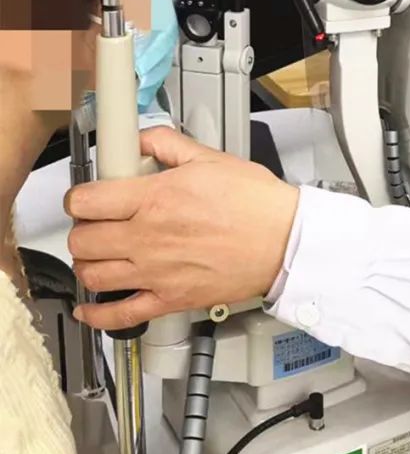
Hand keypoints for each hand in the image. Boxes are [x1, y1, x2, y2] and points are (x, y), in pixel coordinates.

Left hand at [66, 127, 298, 331]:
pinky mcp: (170, 299)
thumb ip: (168, 144)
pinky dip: (97, 315)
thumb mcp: (212, 158)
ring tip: (100, 255)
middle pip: (82, 239)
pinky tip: (90, 309)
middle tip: (97, 223)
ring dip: (88, 264)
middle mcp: (149, 237)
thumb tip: (141, 139)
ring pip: (92, 275)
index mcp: (156, 198)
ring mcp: (156, 272)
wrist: (286, 241)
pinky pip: (119, 315)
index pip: (86, 200)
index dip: (79, 197)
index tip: (87, 197)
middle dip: (83, 228)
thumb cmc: (257, 203)